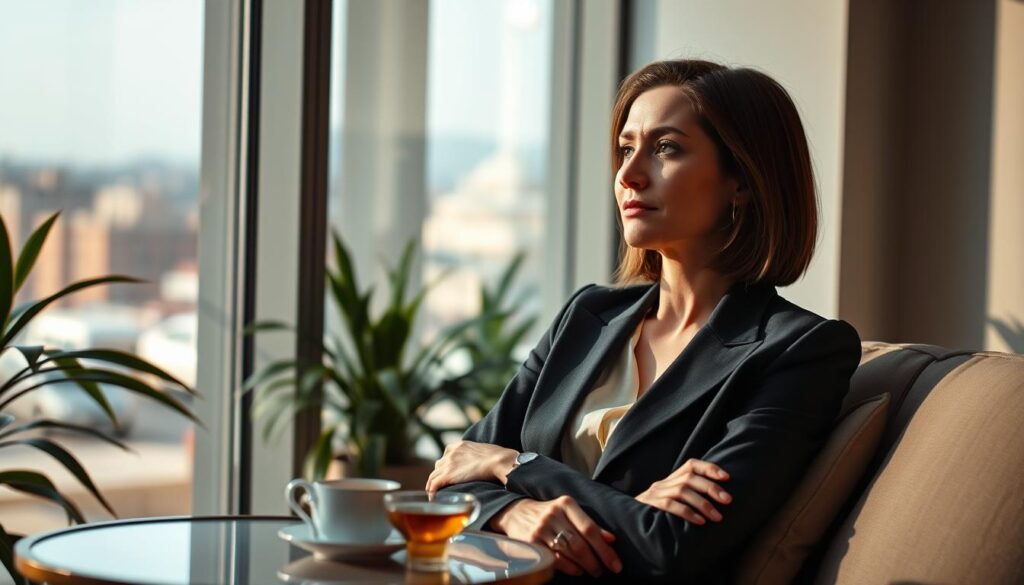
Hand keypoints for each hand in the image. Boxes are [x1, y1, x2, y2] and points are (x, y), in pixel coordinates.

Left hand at [425, 440, 516, 492]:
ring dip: (433, 484)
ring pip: (433, 475)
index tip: (447, 473)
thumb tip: (484, 465)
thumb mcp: (484, 452)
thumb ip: (478, 457)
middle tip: (441, 486)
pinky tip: (433, 499)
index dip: (445, 465)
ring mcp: (448, 463)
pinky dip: (432, 492)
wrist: (498, 460)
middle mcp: (451, 452)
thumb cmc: (498, 458)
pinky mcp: (448, 475)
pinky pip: (434, 484)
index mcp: (459, 445)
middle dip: (439, 475)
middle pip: (438, 465)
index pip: (446, 454)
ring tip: (434, 493)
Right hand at [490, 496, 621, 577]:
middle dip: (595, 561)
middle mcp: (553, 514)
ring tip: (593, 570)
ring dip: (584, 566)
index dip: (605, 549)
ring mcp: (540, 529)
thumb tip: (612, 539)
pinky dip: (569, 568)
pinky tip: (577, 570)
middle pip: (580, 544)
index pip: (590, 529)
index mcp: (566, 504)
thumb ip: (590, 525)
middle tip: (603, 570)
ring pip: (568, 553)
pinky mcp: (531, 542)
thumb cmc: (550, 514)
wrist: (516, 512)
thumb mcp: (569, 512)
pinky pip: (554, 560)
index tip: (616, 564)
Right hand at [635, 458, 731, 524]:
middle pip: (690, 478)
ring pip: (682, 491)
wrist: (629, 518)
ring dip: (703, 503)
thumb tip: (720, 497)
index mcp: (672, 478)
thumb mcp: (673, 498)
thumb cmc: (658, 511)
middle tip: (728, 500)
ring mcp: (656, 493)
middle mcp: (664, 482)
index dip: (709, 468)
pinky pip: (670, 506)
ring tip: (717, 517)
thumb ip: (690, 494)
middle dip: (711, 488)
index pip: (691, 465)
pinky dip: (687, 512)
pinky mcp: (650, 505)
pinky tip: (700, 522)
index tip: (726, 477)